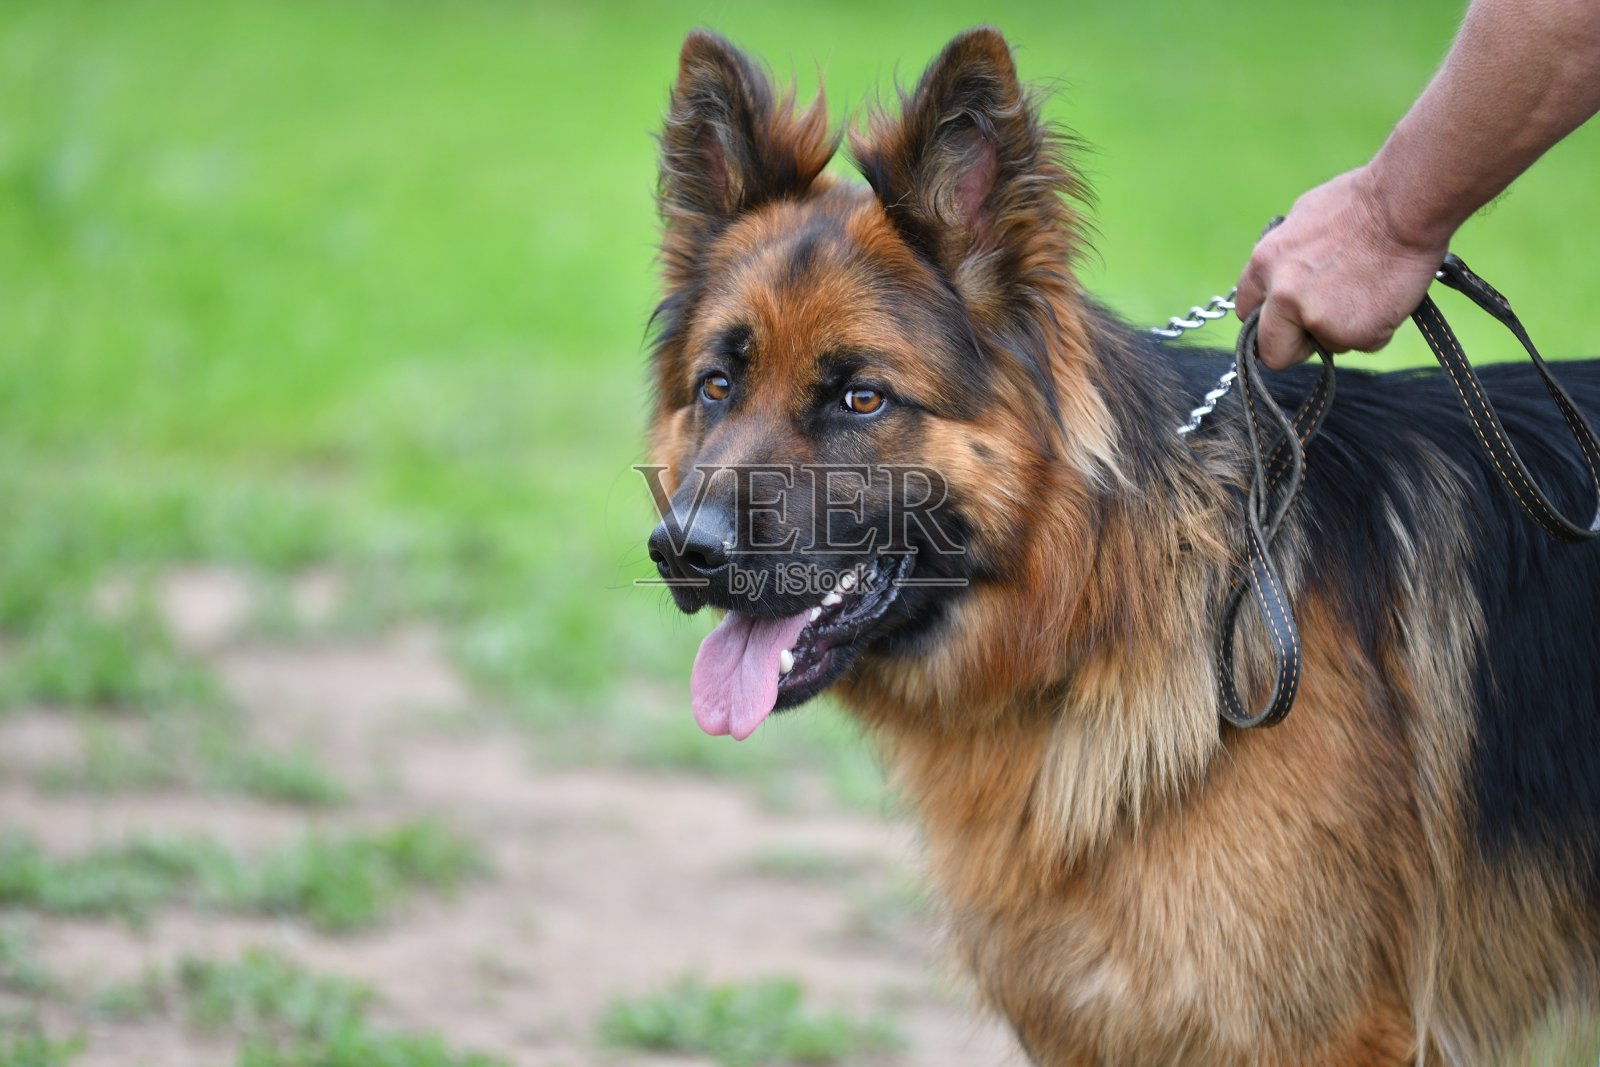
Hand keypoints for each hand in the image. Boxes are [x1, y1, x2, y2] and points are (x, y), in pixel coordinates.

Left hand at [1234, 166, 1447, 368]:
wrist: (1404, 203)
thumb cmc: (1362, 202)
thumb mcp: (1302, 220)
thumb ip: (1285, 259)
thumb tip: (1282, 279)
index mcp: (1265, 264)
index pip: (1246, 312)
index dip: (1267, 319)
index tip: (1285, 321)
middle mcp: (1282, 296)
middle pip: (1272, 351)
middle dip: (1294, 346)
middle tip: (1321, 329)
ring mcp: (1316, 318)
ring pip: (1327, 346)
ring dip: (1344, 329)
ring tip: (1368, 290)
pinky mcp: (1355, 333)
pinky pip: (1364, 344)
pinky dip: (1377, 328)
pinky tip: (1386, 295)